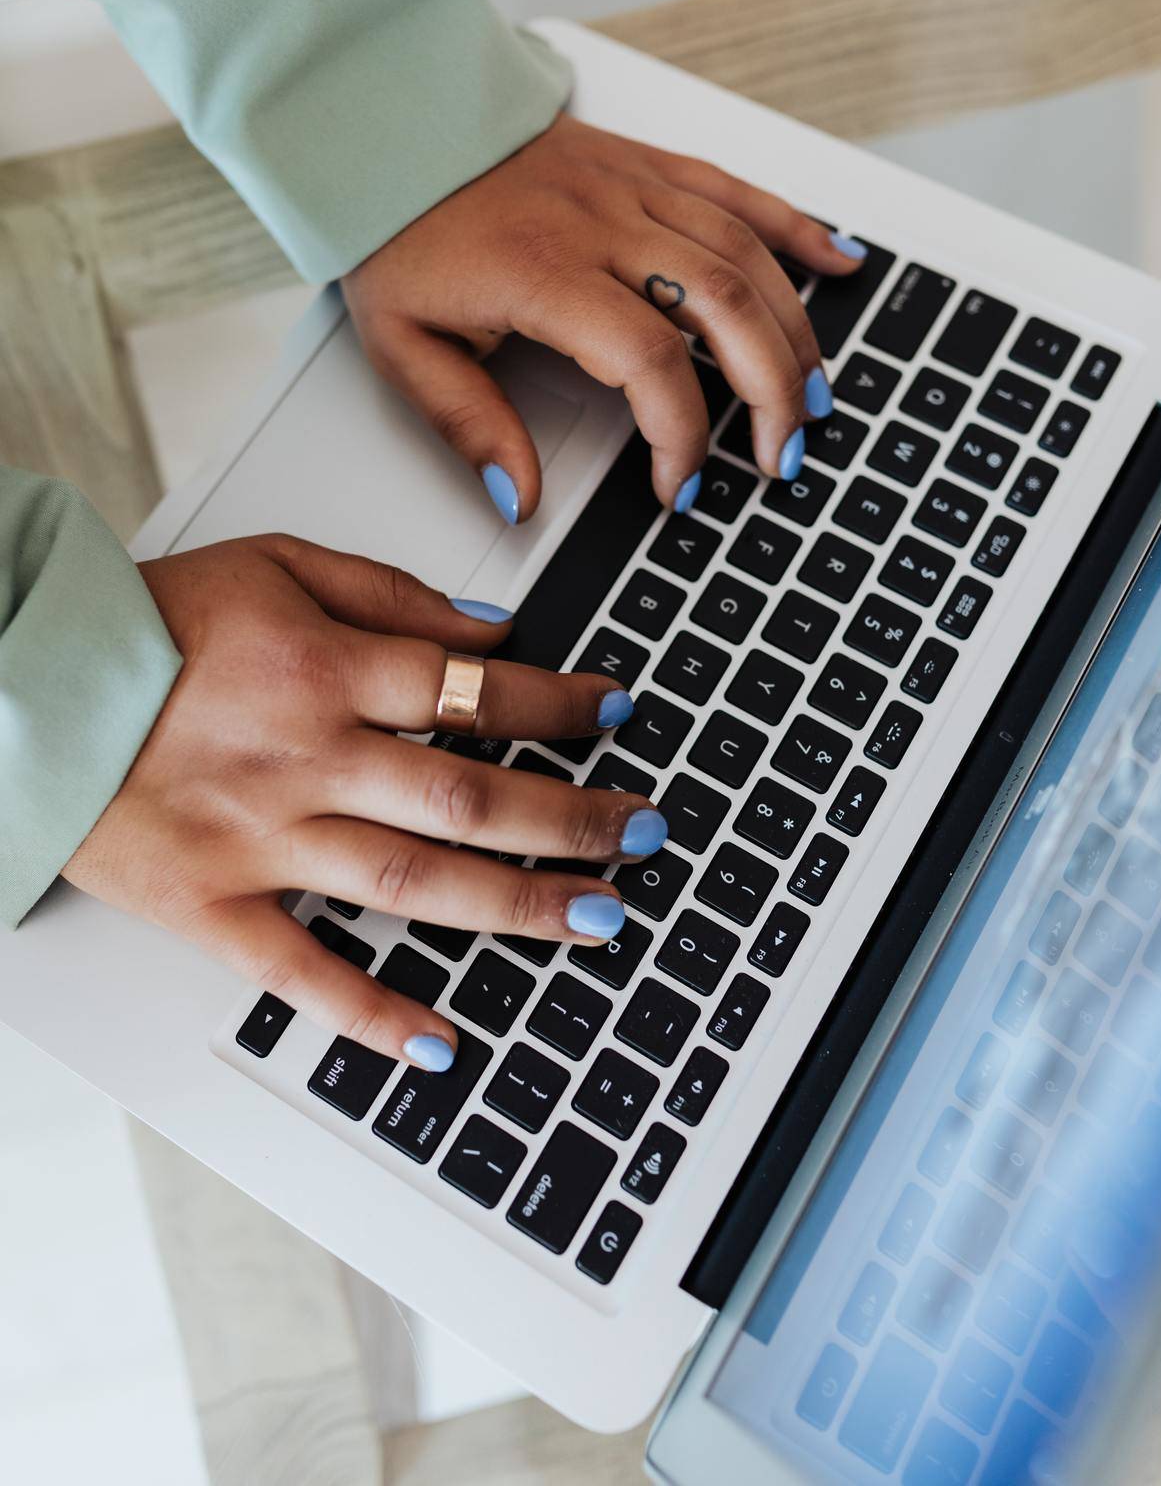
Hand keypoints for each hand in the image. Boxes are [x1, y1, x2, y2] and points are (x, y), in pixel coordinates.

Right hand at [62, 535, 661, 1068]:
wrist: (26, 685)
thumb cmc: (151, 622)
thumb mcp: (274, 563)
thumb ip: (388, 591)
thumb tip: (493, 627)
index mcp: (325, 670)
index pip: (474, 693)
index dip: (560, 704)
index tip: (615, 711)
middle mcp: (306, 760)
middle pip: (468, 798)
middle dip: (575, 818)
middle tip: (650, 834)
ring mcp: (261, 842)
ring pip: (414, 884)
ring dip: (517, 907)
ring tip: (599, 919)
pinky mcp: (211, 906)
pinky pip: (302, 973)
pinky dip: (372, 1015)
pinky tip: (443, 1044)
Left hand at [343, 114, 863, 519]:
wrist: (394, 124)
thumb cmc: (400, 232)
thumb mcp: (406, 347)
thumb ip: (470, 426)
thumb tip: (522, 500)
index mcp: (545, 274)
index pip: (648, 361)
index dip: (679, 434)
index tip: (676, 485)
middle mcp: (604, 225)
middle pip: (724, 306)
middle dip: (771, 391)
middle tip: (780, 453)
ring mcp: (634, 187)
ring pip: (746, 254)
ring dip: (794, 329)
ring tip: (814, 395)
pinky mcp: (647, 163)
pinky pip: (739, 190)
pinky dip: (796, 229)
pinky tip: (837, 265)